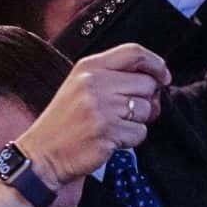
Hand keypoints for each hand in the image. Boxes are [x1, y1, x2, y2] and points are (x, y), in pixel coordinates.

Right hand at [14, 44, 171, 184]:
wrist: (42, 154)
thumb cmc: (66, 121)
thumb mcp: (82, 86)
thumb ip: (114, 76)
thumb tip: (158, 80)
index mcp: (88, 67)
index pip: (134, 52)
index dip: (156, 64)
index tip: (164, 77)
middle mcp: (94, 83)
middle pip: (147, 83)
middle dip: (145, 100)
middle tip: (127, 113)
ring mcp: (101, 108)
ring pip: (146, 109)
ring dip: (137, 122)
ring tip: (112, 126)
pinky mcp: (107, 132)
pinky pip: (140, 133)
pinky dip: (131, 140)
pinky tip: (111, 140)